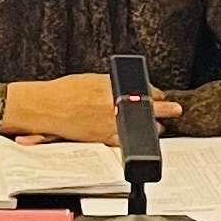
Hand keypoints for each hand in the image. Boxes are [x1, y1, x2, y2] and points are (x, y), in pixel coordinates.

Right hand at [0, 75, 180, 144]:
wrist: (46, 107)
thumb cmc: (66, 91)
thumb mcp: (94, 80)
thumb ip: (114, 85)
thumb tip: (132, 89)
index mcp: (113, 88)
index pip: (145, 91)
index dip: (156, 94)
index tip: (160, 95)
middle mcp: (113, 105)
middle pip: (148, 109)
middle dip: (164, 110)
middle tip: (175, 109)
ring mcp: (108, 122)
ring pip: (140, 127)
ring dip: (151, 126)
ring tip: (158, 125)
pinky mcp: (101, 137)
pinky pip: (125, 139)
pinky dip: (135, 138)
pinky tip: (140, 137)